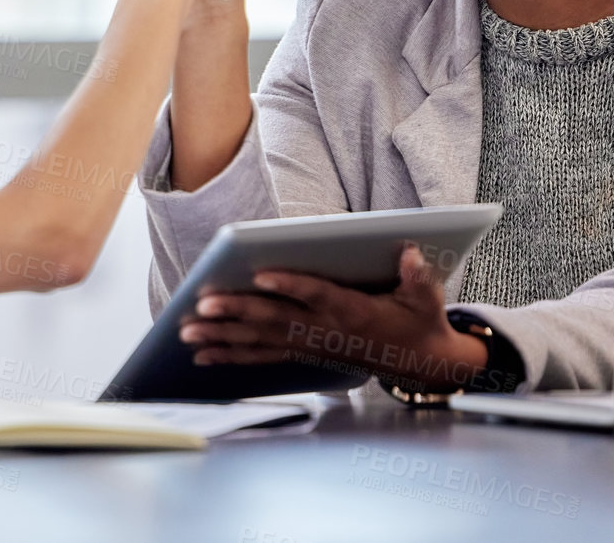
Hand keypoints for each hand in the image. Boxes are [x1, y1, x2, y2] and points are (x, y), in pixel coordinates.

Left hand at [176, 243, 489, 391]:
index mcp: (353, 310)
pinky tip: (202, 355)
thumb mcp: (426, 296)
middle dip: (236, 313)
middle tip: (201, 307)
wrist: (420, 361)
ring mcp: (311, 344)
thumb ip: (417, 276)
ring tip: (187, 333)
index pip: (316, 293)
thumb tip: (411, 252)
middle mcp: (325, 329)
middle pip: (275, 319)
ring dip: (222, 337)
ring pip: (260, 340)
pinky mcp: (303, 353)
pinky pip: (262, 356)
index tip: (261, 275)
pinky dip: (231, 356)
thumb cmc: (418, 319)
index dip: (290, 285)